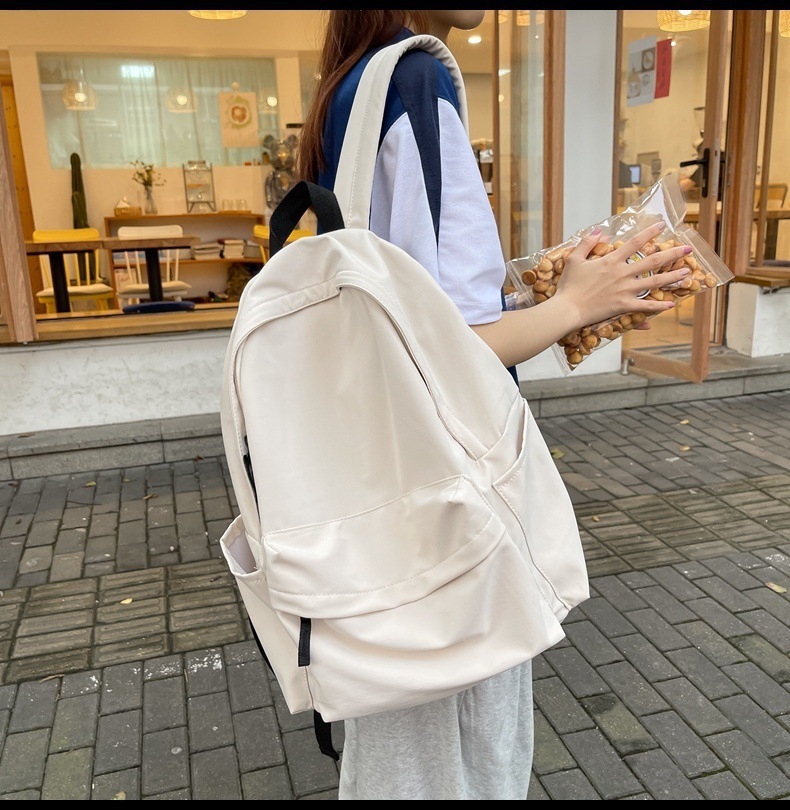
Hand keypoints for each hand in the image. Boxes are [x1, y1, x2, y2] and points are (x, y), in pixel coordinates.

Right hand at [554, 220, 692, 330]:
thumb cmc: (569, 285)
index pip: (635, 243)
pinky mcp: (623, 305)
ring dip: (672, 277)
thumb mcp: (574, 260)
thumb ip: (587, 243)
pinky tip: (671, 304)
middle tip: (687, 249)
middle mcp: (622, 273)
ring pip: (654, 282)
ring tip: (686, 273)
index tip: (662, 226)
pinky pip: (645, 306)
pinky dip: (658, 305)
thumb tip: (600, 230)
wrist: (567, 309)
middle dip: (672, 254)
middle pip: (652, 261)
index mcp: (611, 261)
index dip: (650, 233)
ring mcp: (625, 290)